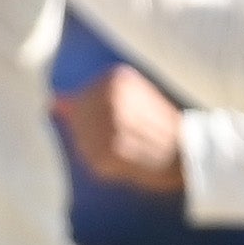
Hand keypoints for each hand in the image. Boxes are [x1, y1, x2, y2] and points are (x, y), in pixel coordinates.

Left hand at [55, 64, 186, 194]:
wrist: (190, 150)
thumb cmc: (158, 124)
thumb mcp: (129, 99)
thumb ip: (88, 99)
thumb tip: (53, 102)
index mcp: (115, 79)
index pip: (79, 100)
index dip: (93, 117)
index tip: (120, 122)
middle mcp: (111, 98)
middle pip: (78, 121)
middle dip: (93, 134)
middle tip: (123, 139)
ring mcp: (109, 125)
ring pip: (82, 141)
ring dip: (98, 150)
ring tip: (126, 148)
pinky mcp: (110, 151)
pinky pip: (91, 160)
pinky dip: (105, 165)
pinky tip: (126, 160)